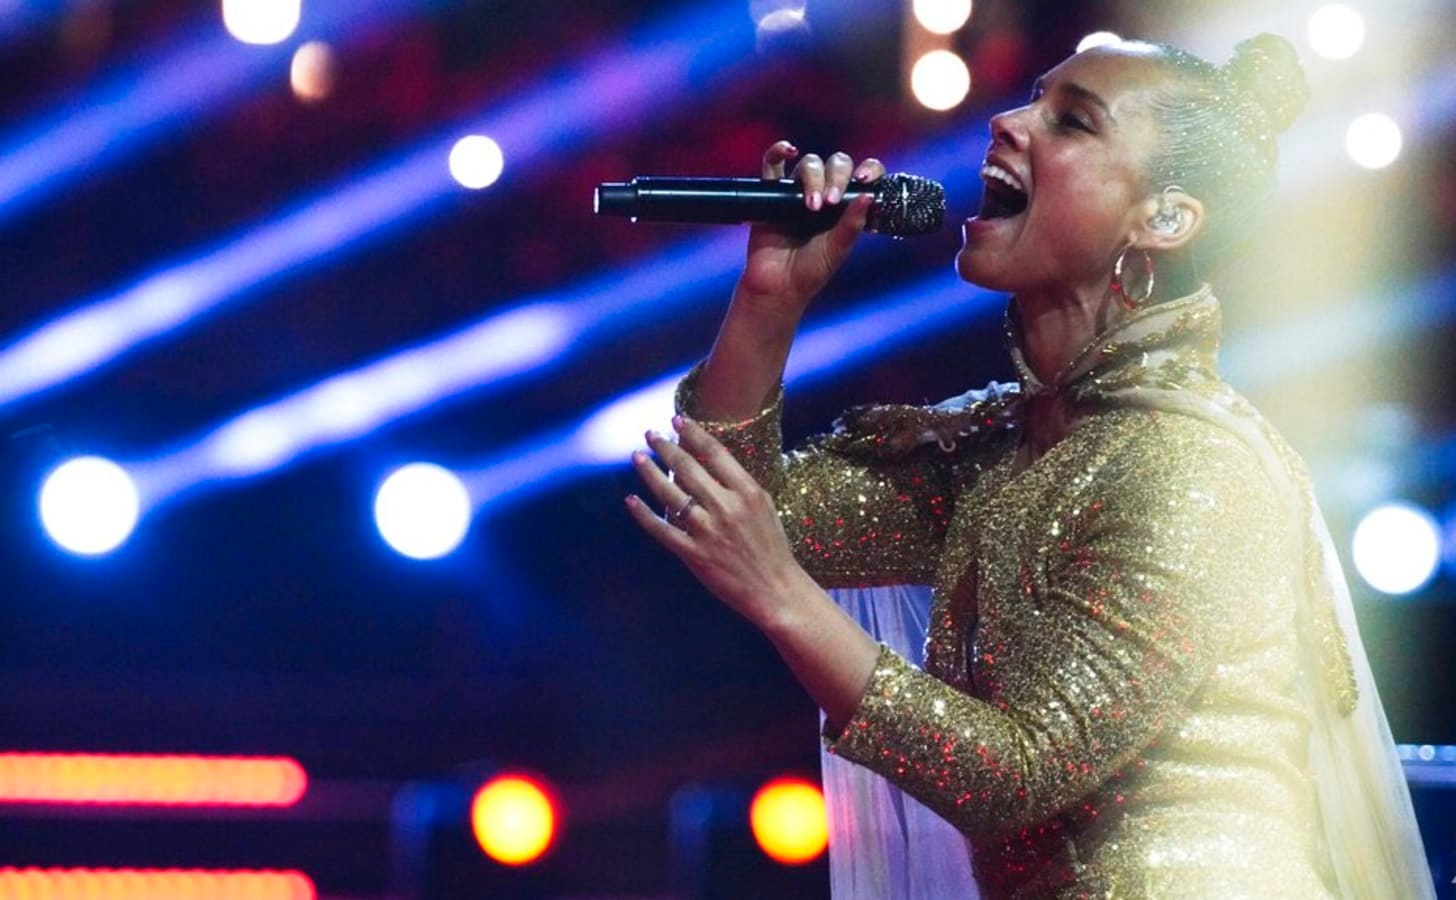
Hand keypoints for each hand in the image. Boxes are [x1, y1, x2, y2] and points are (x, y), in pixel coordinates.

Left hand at [626, 415, 810, 630]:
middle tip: (650, 434)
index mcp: (747, 491)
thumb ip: (736, 484)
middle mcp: (725, 507)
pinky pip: (662, 530)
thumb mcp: (763, 505)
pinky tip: (631, 500)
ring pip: (670, 494)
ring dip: (650, 472)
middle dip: (665, 447)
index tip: (677, 421)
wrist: (775, 588)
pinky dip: (643, 514)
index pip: (714, 452)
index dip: (693, 433)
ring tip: (637, 457)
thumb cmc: (771, 546)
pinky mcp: (693, 554)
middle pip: (687, 468)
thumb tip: (707, 461)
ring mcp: (707, 531)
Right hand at [738, 140, 886, 309]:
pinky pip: (773, 163)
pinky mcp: (772, 192)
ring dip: (813, 178)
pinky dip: (779, 151)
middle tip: (830, 203)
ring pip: (809, 163)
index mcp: (846, 205)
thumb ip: (852, 225)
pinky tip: (789, 150)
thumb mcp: (838, 250)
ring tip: (811, 206)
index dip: (868, 170)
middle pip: (836, 164)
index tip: (864, 179)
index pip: (863, 176)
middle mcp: (824, 193)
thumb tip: (870, 196)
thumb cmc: (810, 271)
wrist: (777, 287)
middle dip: (836, 178)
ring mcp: (798, 191)